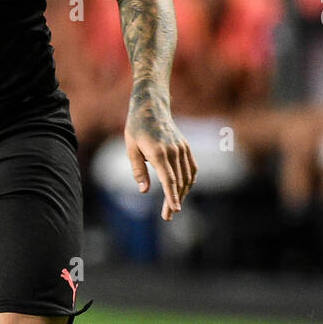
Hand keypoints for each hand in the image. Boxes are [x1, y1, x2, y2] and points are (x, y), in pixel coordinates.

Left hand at [124, 103, 196, 220]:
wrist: (151, 107)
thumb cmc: (136, 128)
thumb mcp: (131, 148)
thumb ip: (138, 170)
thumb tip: (144, 191)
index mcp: (158, 152)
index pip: (169, 179)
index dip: (172, 197)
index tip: (175, 210)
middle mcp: (173, 151)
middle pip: (178, 182)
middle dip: (174, 201)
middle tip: (168, 216)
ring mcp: (182, 148)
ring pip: (187, 177)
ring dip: (182, 193)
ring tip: (173, 207)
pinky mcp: (186, 147)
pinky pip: (192, 168)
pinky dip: (189, 181)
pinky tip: (183, 190)